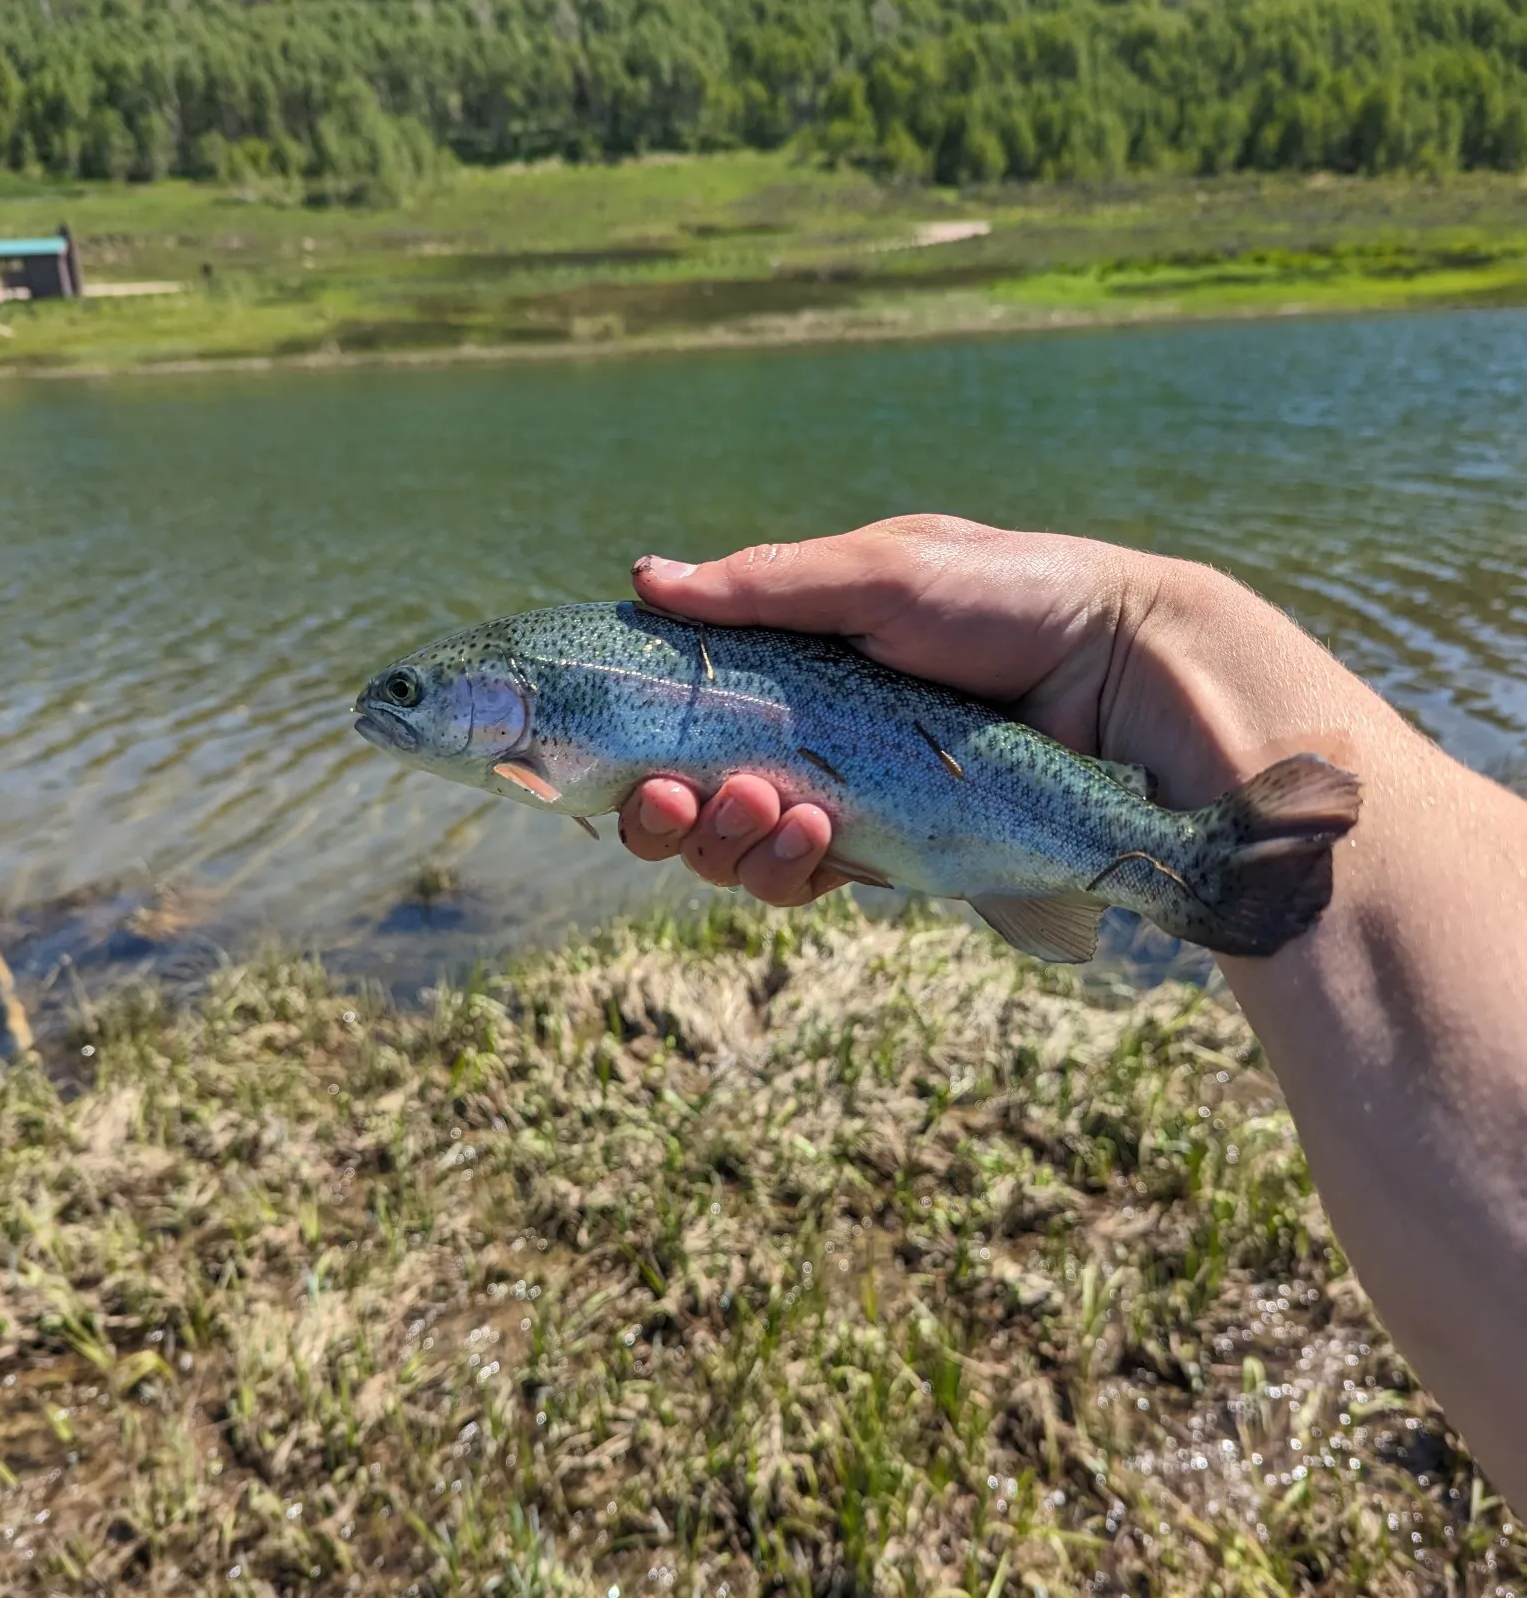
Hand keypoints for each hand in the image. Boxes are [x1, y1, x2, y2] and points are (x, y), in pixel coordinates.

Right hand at [617, 514, 1374, 903]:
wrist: (1119, 676)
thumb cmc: (1007, 599)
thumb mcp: (882, 573)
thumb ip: (763, 586)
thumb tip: (643, 578)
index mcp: (790, 658)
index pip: (680, 708)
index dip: (634, 737)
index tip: (621, 747)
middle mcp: (802, 732)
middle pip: (685, 796)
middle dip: (662, 808)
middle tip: (675, 795)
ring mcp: (839, 796)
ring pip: (730, 850)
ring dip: (722, 839)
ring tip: (768, 806)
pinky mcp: (883, 852)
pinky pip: (796, 882)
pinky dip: (782, 868)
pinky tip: (812, 833)